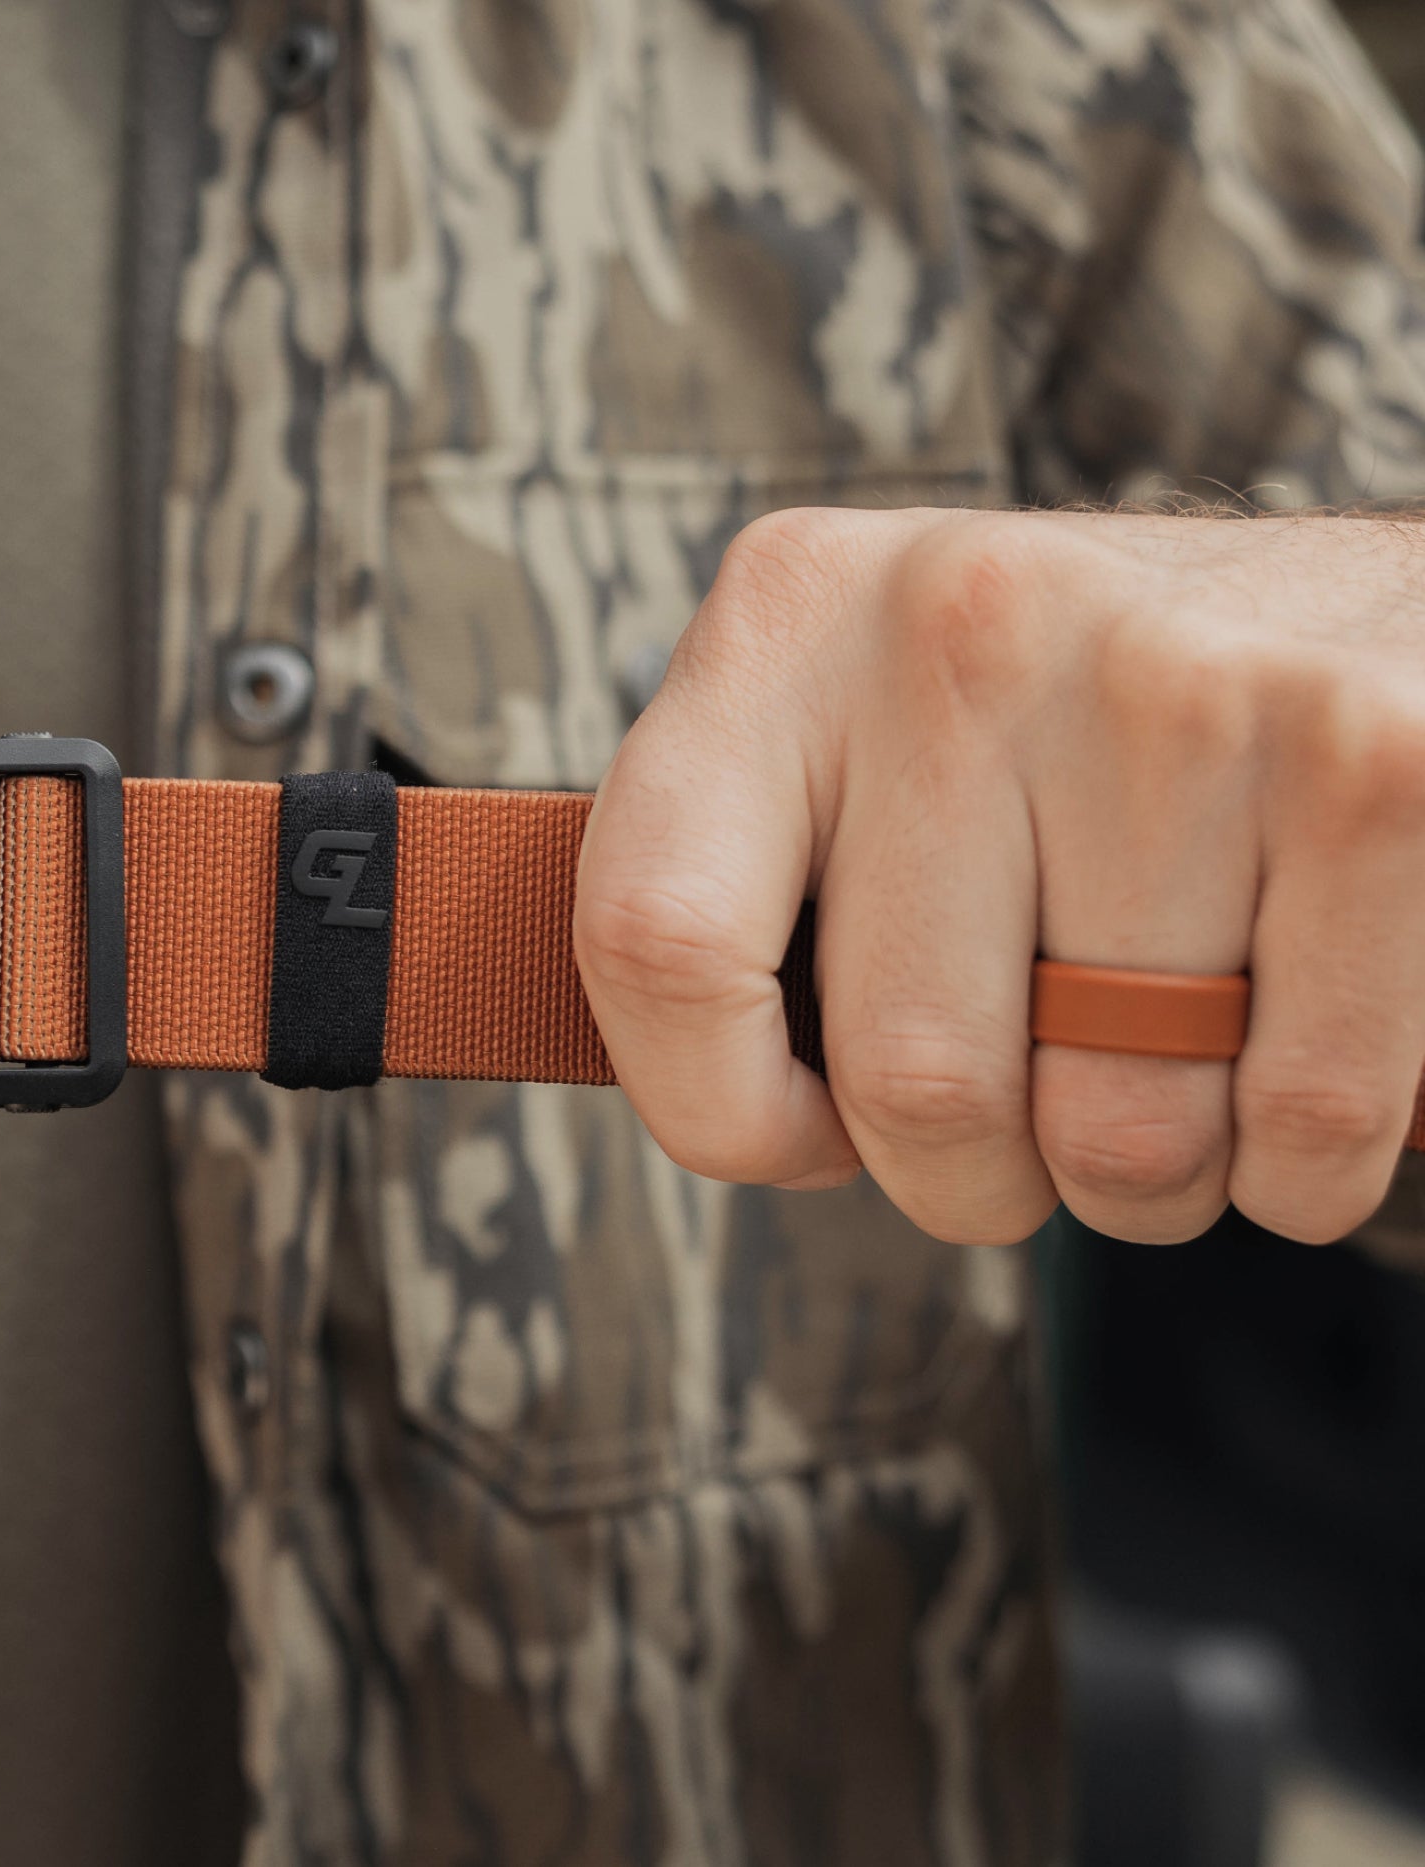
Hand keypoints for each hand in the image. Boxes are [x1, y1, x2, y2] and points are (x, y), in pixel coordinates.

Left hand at [576, 507, 1424, 1246]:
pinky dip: (1299, 1166)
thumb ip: (745, 881)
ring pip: (1115, 1131)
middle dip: (975, 1175)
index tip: (800, 1124)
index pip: (652, 942)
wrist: (1378, 616)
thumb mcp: (869, 738)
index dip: (720, 1108)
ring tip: (1169, 1067)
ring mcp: (1174, 685)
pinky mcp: (1372, 764)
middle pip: (907, 1082)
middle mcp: (962, 623)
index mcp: (788, 620)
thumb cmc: (1084, 736)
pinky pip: (1305, 1118)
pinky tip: (1286, 1066)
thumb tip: (652, 1081)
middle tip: (1030, 1116)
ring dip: (1146, 1175)